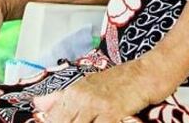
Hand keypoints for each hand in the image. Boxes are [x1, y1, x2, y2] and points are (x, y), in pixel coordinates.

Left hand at [32, 59, 170, 122]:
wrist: (150, 71)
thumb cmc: (124, 81)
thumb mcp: (90, 86)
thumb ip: (62, 98)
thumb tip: (37, 105)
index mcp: (73, 92)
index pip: (52, 119)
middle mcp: (80, 96)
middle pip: (62, 122)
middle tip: (86, 122)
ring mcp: (95, 104)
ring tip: (96, 121)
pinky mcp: (112, 111)